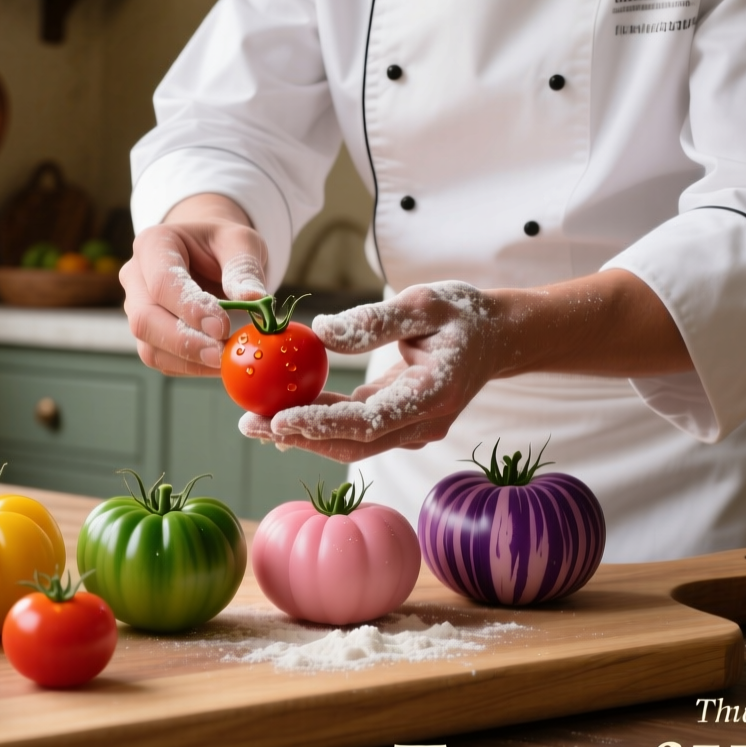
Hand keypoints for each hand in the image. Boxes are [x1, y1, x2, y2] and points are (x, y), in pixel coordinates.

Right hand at [121, 194, 270, 375]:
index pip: (162, 281)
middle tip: (221, 354)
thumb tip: (255, 298)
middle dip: (184, 342)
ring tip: (226, 361)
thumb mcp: (240, 242)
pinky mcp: (148, 335)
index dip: (190, 308)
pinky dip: (191, 368)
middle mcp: (135, 277)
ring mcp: (137, 309)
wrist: (208, 255)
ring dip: (189, 361)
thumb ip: (244, 268)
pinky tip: (219, 365)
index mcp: (153, 244)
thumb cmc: (222, 245)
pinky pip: (162, 360)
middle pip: (145, 319)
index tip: (222, 326)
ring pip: (149, 346)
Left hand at [239, 282, 508, 461]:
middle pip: (352, 443)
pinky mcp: (399, 423)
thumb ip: (374, 321)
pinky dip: (319, 422)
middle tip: (247, 424)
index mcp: (432, 395)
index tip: (278, 418)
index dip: (321, 423)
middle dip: (298, 436)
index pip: (367, 421)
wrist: (497, 338)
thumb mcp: (423, 302)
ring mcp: (412, 430)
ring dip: (302, 434)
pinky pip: (355, 429)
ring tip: (253, 421)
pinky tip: (283, 412)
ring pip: (350, 443)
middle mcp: (423, 423)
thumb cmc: (462, 314)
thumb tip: (320, 333)